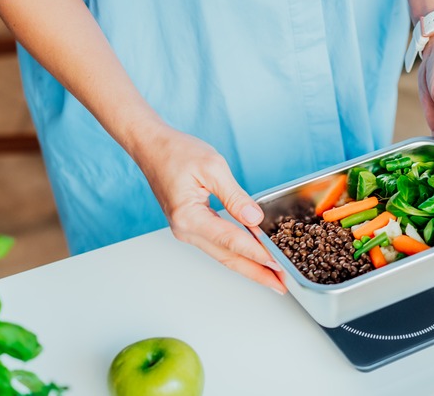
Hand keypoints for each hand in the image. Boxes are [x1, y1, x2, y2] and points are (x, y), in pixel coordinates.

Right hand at [133, 127, 286, 294]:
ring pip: (223, 255)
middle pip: (227, 257)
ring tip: (273, 277)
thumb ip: (235, 196)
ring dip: (249, 267)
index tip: (277, 263)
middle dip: (256, 273)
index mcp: (188, 216)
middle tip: (281, 285)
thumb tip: (255, 218)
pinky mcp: (191, 226)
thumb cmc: (176, 152)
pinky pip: (218, 245)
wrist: (151, 147)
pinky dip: (238, 253)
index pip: (230, 240)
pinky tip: (253, 258)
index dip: (256, 253)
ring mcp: (186, 231)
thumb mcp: (212, 167)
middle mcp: (185, 229)